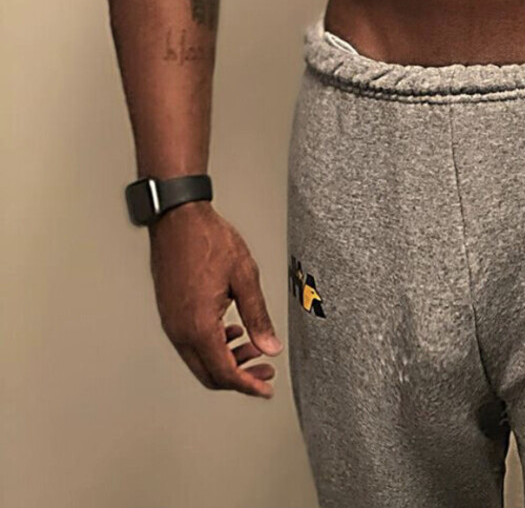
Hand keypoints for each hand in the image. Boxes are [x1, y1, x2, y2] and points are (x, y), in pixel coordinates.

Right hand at [148, 200, 282, 398]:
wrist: (177, 219)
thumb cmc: (208, 239)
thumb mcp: (244, 276)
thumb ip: (258, 316)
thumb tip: (270, 347)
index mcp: (199, 326)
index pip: (224, 372)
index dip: (248, 385)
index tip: (266, 388)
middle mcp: (180, 330)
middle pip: (210, 374)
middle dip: (240, 377)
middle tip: (265, 371)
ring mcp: (172, 323)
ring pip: (200, 360)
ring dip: (227, 360)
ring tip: (253, 347)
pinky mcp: (170, 313)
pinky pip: (191, 344)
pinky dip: (213, 346)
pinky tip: (232, 330)